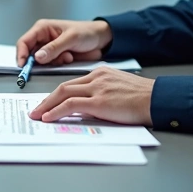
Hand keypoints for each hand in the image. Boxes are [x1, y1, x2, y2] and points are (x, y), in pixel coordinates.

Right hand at [15, 19, 112, 66]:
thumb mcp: (70, 38)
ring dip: (52, 62)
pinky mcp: (56, 57)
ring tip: (66, 57)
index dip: (21, 54)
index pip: (24, 42)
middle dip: (37, 62)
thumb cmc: (87, 32)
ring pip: (40, 62)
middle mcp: (43, 38)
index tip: (23, 66)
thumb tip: (38, 57)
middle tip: (45, 66)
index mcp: (43, 28)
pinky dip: (58, 64)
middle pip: (30, 54)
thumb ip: (54, 48)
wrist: (101, 40)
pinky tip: (69, 58)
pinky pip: (50, 65)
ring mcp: (49, 49)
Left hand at [29, 68, 154, 125]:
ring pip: (64, 94)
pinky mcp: (99, 101)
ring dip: (47, 106)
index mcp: (101, 73)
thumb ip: (102, 94)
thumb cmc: (143, 98)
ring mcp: (97, 88)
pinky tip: (49, 117)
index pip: (73, 83)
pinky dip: (56, 111)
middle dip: (47, 99)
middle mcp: (96, 77)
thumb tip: (87, 109)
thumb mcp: (119, 90)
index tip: (48, 102)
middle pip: (64, 87)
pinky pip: (70, 105)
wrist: (156, 99)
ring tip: (37, 115)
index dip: (58, 94)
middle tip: (36, 109)